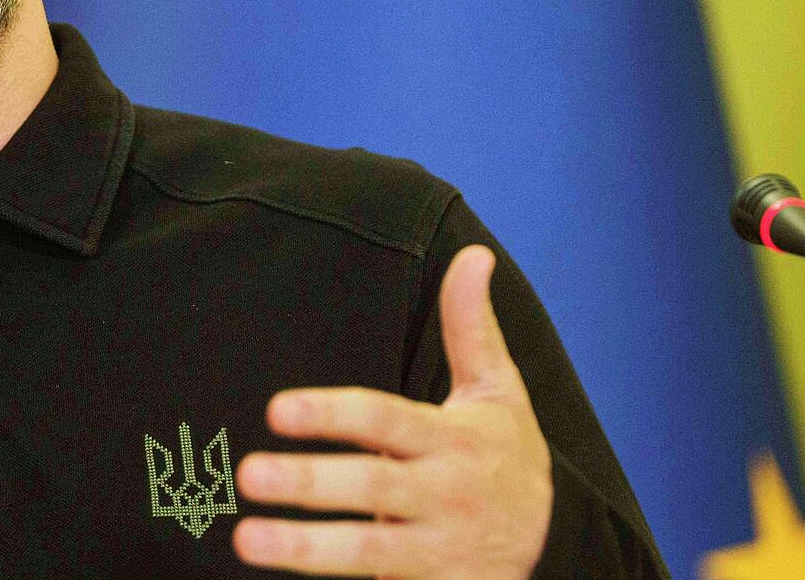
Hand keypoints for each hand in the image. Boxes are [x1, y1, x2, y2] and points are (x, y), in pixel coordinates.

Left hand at [232, 245, 551, 577]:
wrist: (559, 546)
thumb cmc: (507, 456)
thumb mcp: (500, 392)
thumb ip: (471, 327)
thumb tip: (473, 254)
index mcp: (452, 439)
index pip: (386, 421)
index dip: (334, 412)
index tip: (278, 409)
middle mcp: (444, 494)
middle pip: (371, 487)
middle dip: (309, 482)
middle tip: (247, 473)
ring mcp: (437, 549)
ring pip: (368, 551)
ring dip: (304, 549)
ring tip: (244, 539)